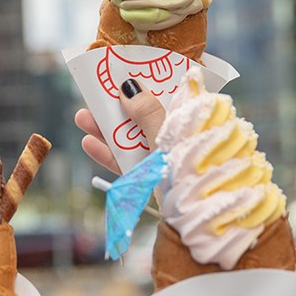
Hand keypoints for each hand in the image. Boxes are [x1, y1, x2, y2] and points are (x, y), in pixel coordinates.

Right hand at [78, 81, 295, 276]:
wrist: (212, 225)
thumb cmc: (197, 173)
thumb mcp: (168, 138)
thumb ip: (148, 113)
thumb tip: (129, 86)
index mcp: (203, 119)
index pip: (176, 90)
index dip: (151, 78)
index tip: (125, 70)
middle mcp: (191, 136)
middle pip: (151, 113)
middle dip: (120, 105)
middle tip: (93, 94)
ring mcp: (177, 160)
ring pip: (139, 139)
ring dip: (110, 130)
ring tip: (83, 119)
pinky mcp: (165, 181)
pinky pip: (136, 163)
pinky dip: (115, 155)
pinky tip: (92, 145)